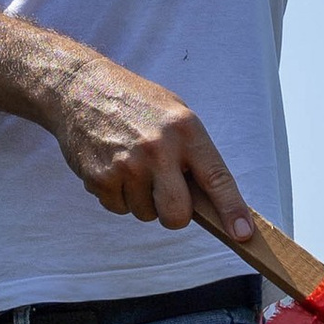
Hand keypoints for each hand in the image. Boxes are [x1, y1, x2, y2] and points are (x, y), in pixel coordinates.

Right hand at [39, 46, 253, 237]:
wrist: (80, 89)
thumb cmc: (135, 103)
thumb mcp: (175, 114)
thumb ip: (194, 153)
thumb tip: (212, 200)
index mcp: (185, 130)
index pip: (217, 178)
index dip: (232, 210)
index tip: (243, 234)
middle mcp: (158, 149)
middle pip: (177, 214)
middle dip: (174, 214)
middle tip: (166, 194)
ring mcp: (127, 165)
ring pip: (145, 214)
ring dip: (141, 200)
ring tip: (132, 165)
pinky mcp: (100, 177)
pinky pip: (118, 208)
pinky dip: (117, 195)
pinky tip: (112, 166)